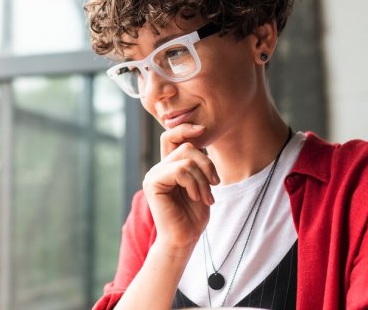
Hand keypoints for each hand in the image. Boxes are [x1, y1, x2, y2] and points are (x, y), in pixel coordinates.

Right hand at [142, 123, 219, 250]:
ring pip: (185, 158)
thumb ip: (197, 163)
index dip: (186, 128)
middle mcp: (158, 168)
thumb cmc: (193, 215)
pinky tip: (196, 197)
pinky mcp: (152, 183)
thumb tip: (201, 137)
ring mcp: (153, 175)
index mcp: (168, 166)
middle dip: (207, 164)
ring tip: (205, 196)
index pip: (172, 136)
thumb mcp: (201, 183)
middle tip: (214, 184)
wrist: (184, 239)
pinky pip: (180, 170)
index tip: (203, 129)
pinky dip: (194, 183)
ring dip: (203, 178)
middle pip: (186, 146)